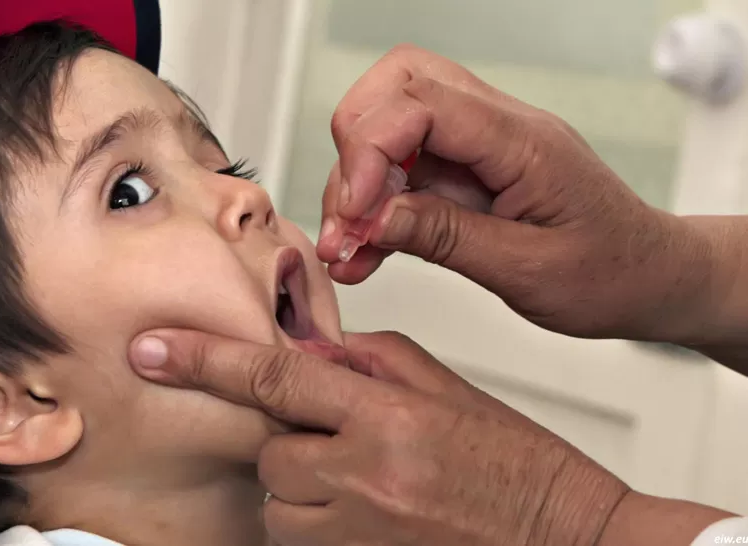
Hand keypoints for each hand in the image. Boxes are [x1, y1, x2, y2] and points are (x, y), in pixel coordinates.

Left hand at [128, 329, 629, 545]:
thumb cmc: (520, 467)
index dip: (204, 359)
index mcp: (390, 417)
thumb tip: (311, 356)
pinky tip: (371, 514)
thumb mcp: (449, 390)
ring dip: (303, 492)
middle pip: (270, 453)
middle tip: (345, 443)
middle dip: (293, 444)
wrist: (573, 542)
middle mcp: (367, 478)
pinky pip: (303, 545)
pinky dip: (321, 527)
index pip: (274, 379)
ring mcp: (362, 534)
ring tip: (366, 487)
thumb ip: (369, 363)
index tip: (153, 350)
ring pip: (278, 507)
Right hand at [316, 44, 723, 343]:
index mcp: (524, 142)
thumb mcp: (528, 270)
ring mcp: (480, 145)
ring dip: (356, 184)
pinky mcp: (466, 170)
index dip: (371, 150)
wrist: (649, 277)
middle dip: (355, 147)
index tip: (354, 211)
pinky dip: (373, 205)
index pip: (424, 103)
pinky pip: (403, 169)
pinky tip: (364, 251)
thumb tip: (373, 218)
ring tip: (348, 248)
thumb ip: (446, 238)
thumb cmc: (611, 272)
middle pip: (400, 85)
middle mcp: (498, 128)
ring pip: (391, 123)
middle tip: (348, 216)